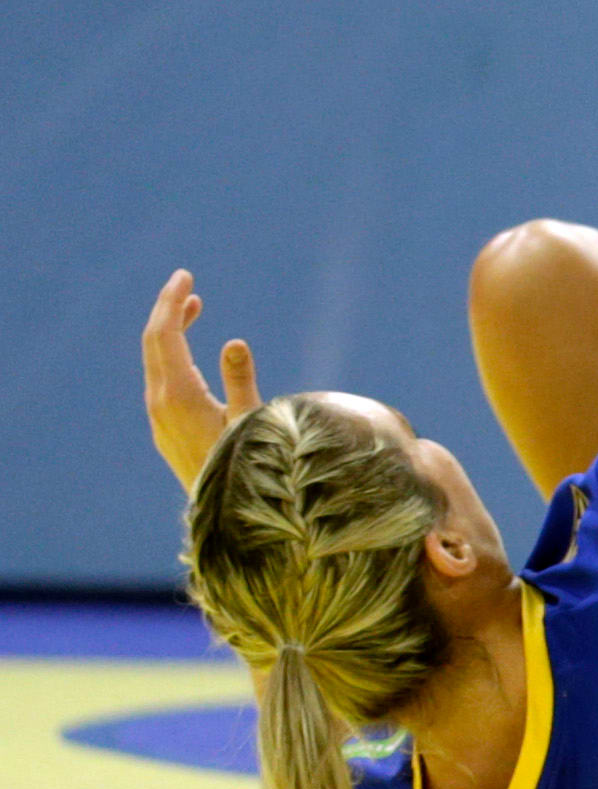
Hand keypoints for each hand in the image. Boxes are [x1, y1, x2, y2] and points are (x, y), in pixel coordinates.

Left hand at [143, 270, 261, 492]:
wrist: (224, 513)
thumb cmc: (246, 464)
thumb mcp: (251, 419)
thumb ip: (240, 380)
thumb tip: (233, 341)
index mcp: (177, 395)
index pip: (164, 337)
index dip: (172, 303)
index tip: (184, 275)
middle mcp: (160, 403)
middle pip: (153, 343)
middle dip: (167, 309)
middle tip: (184, 280)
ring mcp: (158, 417)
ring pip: (155, 361)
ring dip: (170, 330)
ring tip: (193, 306)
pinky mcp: (165, 426)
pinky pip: (161, 377)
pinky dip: (172, 354)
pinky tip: (188, 351)